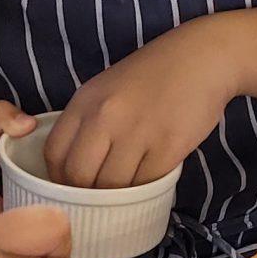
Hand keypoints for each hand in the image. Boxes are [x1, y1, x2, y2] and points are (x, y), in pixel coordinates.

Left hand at [46, 25, 234, 188]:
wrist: (202, 58)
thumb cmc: (153, 76)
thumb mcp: (106, 90)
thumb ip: (87, 125)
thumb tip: (72, 172)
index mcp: (85, 101)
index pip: (54, 154)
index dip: (59, 179)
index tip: (71, 188)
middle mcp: (106, 116)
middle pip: (79, 176)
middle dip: (85, 195)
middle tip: (98, 199)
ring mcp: (137, 132)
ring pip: (112, 187)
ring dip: (118, 196)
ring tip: (127, 189)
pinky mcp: (168, 146)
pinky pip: (146, 183)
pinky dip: (146, 189)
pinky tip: (150, 177)